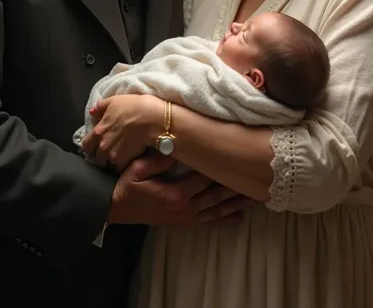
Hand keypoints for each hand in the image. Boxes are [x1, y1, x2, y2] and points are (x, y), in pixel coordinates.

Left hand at [83, 94, 163, 170]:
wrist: (154, 119)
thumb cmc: (135, 107)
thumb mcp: (116, 101)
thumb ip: (101, 106)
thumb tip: (92, 111)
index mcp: (98, 131)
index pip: (86, 145)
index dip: (91, 146)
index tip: (97, 146)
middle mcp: (102, 146)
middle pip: (97, 158)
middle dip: (102, 157)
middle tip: (110, 153)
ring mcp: (112, 155)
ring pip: (107, 165)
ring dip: (112, 163)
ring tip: (120, 158)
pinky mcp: (124, 162)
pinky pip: (119, 169)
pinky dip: (123, 166)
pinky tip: (128, 161)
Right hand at [108, 150, 255, 226]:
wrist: (114, 208)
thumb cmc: (126, 185)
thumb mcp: (138, 168)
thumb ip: (158, 160)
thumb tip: (176, 147)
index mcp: (176, 193)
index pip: (205, 178)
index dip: (221, 169)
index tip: (237, 160)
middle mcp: (185, 208)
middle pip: (217, 196)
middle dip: (237, 188)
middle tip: (257, 181)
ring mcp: (185, 218)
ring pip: (217, 211)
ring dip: (237, 204)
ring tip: (256, 199)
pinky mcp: (183, 223)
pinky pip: (208, 223)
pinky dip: (224, 221)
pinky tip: (238, 218)